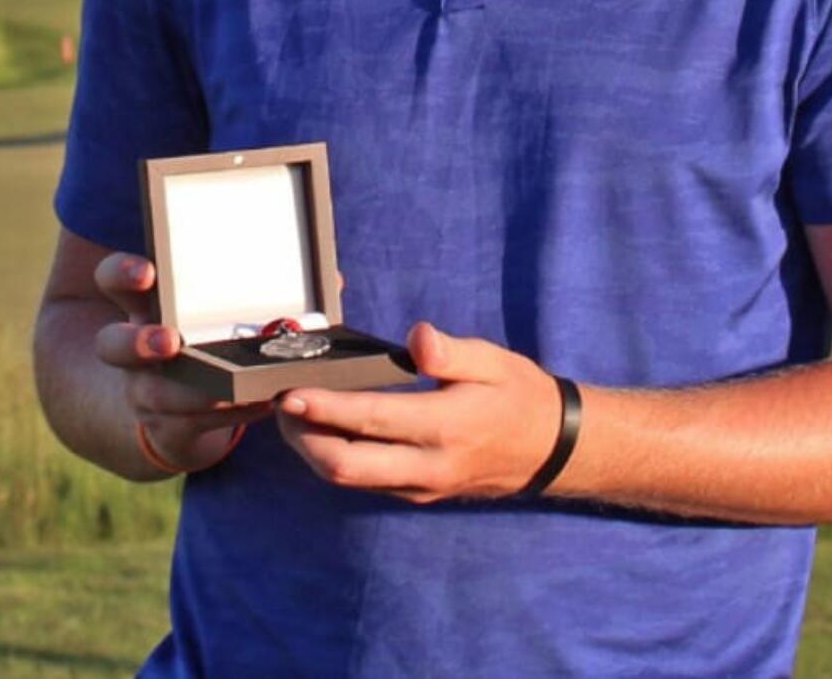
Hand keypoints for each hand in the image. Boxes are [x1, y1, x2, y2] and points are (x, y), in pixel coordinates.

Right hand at [93, 251, 271, 470]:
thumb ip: (268, 291)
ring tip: (230, 388)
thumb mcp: (217, 310)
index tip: (147, 272)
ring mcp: (145, 392)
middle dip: (138, 341)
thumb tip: (334, 282)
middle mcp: (134, 350)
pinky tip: (262, 402)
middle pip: (113, 344)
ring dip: (193, 393)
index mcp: (146, 305)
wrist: (173, 408)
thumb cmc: (206, 340)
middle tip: (170, 341)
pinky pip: (191, 426)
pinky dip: (230, 415)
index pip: (115, 280)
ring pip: (154, 394)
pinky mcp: (168, 428)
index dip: (123, 274)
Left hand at [275, 322, 563, 503]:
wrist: (550, 449)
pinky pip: (367, 483)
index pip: (371, 421)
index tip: (290, 395)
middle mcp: (428, 466)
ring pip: (350, 481)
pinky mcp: (418, 494)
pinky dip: (337, 460)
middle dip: (302, 440)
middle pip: (345, 467)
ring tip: (294, 418)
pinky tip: (327, 433)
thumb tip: (418, 336)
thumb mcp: (494, 362)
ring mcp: (421, 487)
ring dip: (314, 453)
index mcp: (445, 427)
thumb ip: (452, 352)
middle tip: (281, 408)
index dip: (325, 409)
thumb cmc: (519, 395)